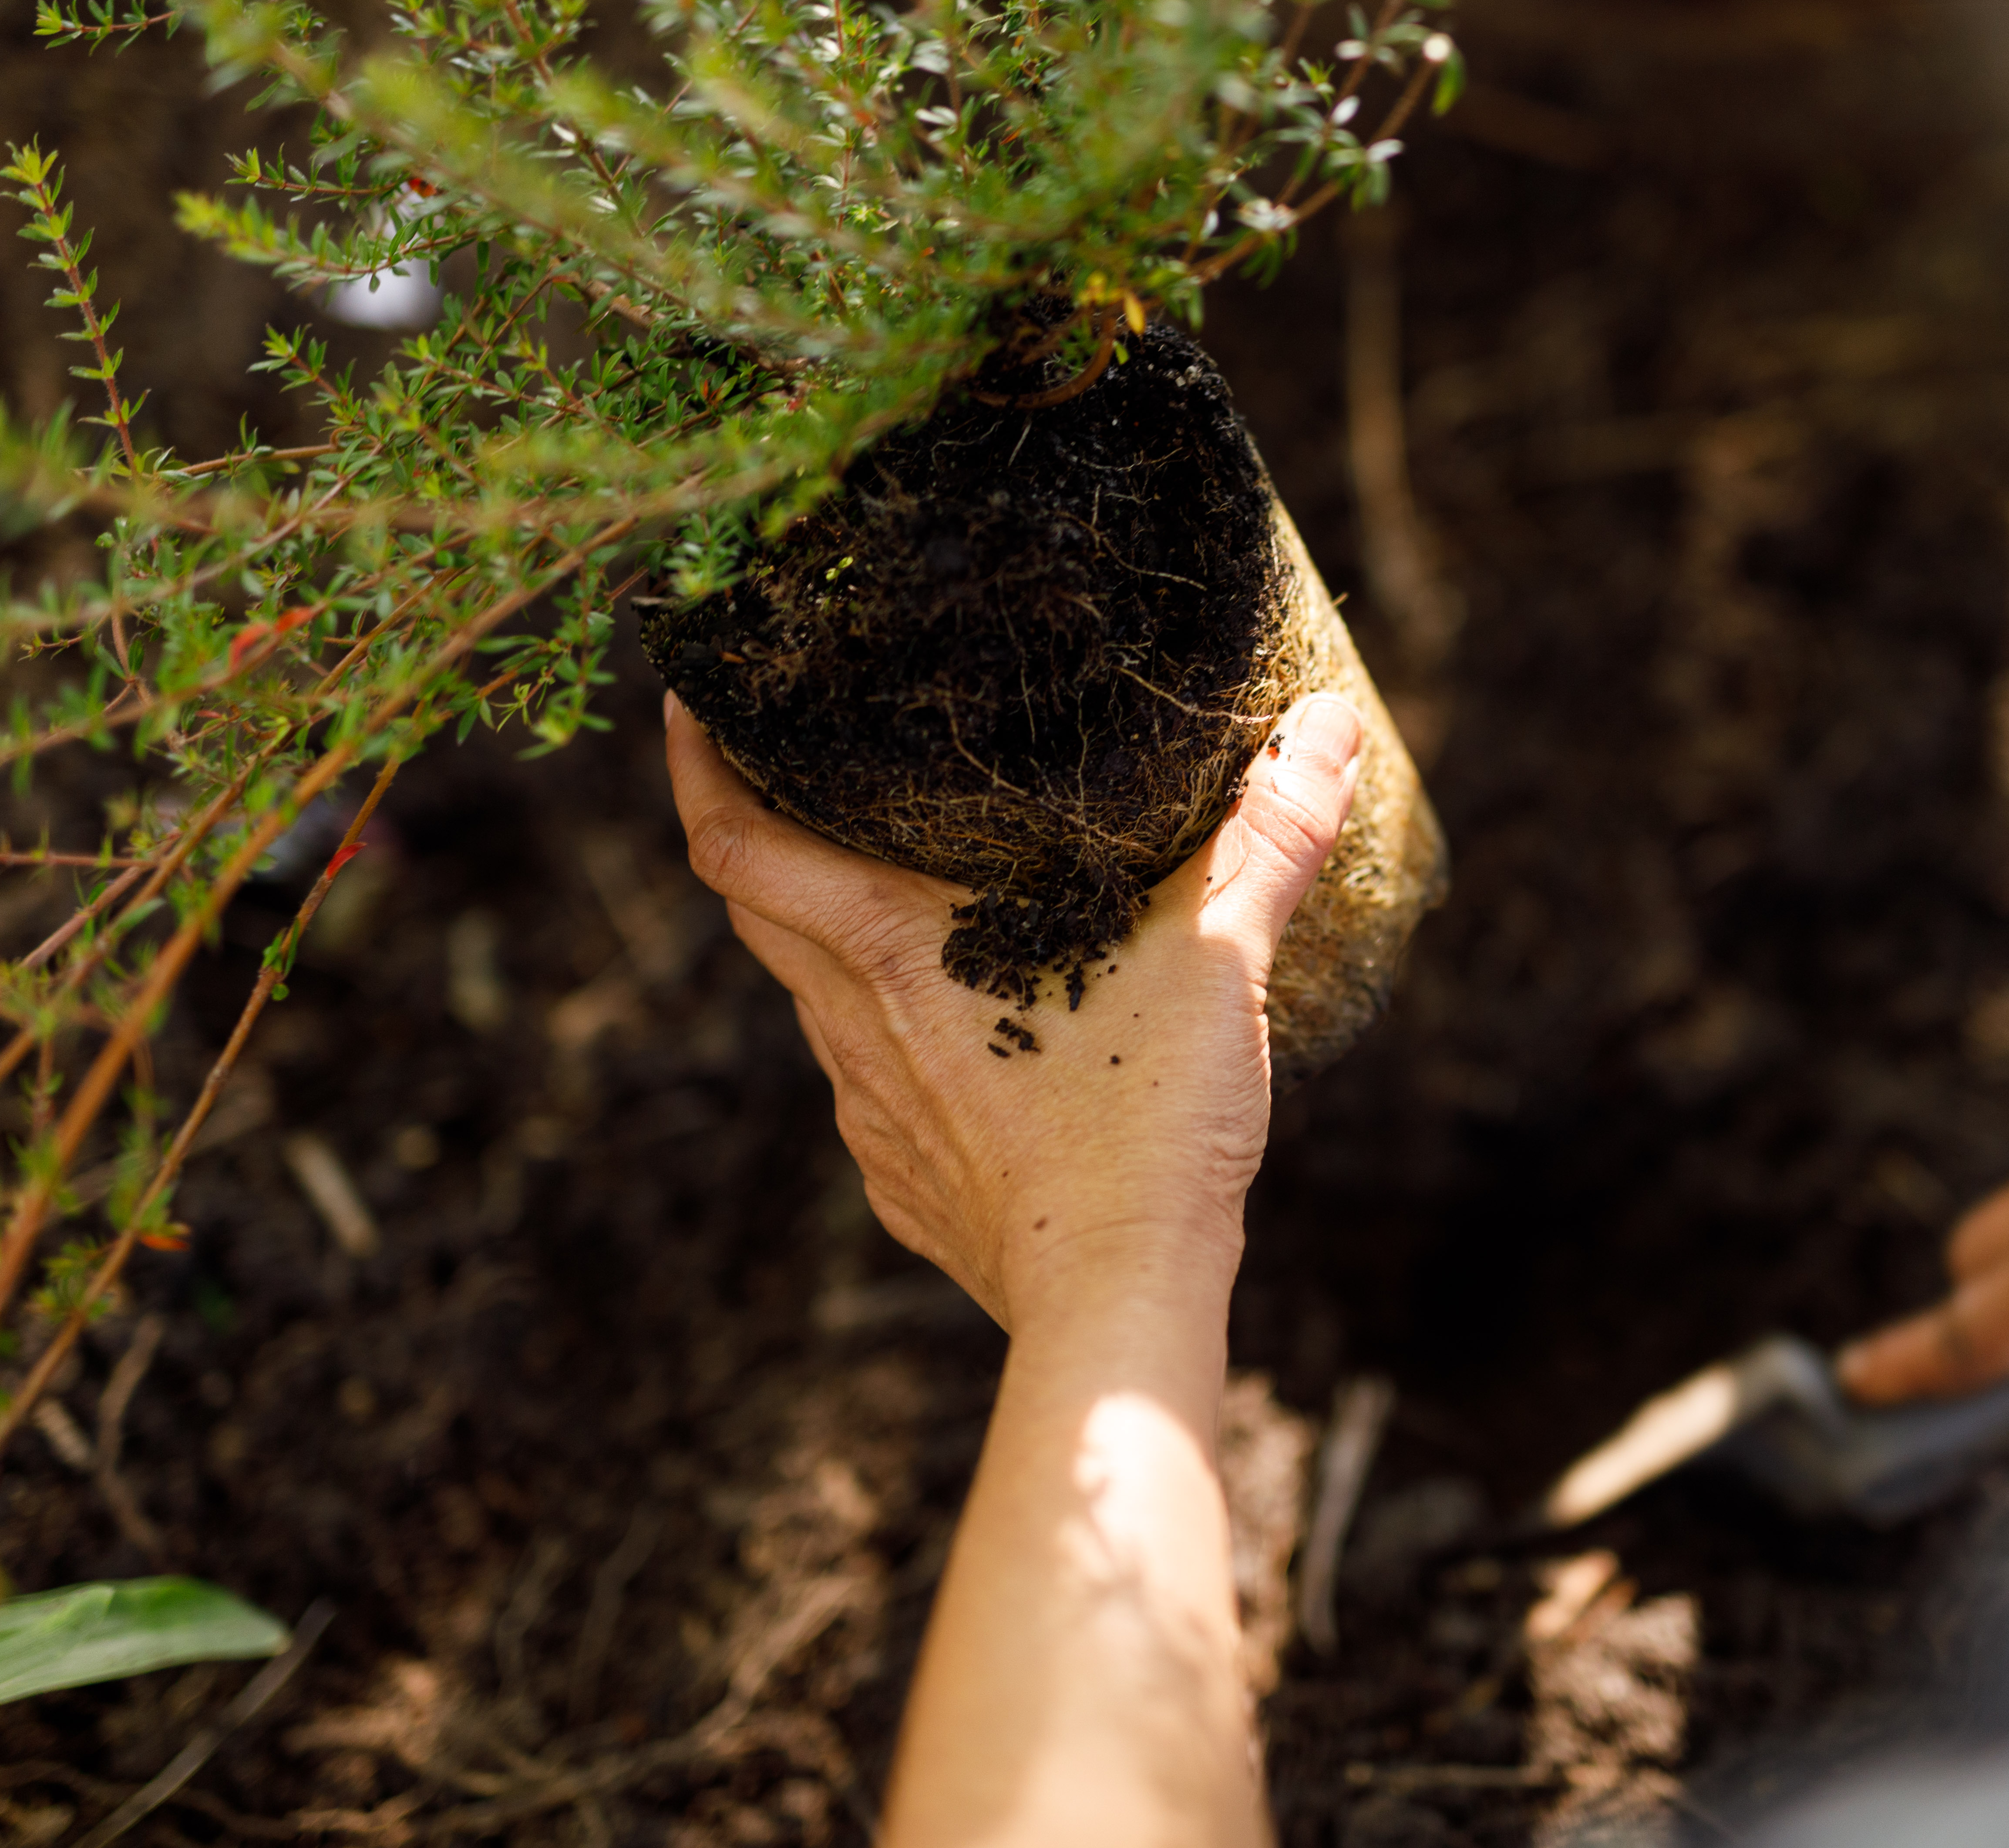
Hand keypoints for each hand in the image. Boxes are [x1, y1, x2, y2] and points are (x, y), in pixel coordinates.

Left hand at [664, 690, 1364, 1331]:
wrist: (1117, 1300)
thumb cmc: (1145, 1124)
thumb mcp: (1217, 957)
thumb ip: (1270, 833)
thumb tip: (1325, 724)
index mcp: (889, 950)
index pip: (734, 844)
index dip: (694, 769)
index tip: (684, 707)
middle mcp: (852, 1027)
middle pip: (754, 911)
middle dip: (748, 832)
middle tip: (773, 769)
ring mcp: (871, 1115)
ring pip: (812, 1000)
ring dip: (829, 943)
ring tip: (888, 895)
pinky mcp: (904, 1183)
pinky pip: (870, 1089)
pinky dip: (889, 1042)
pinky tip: (957, 1034)